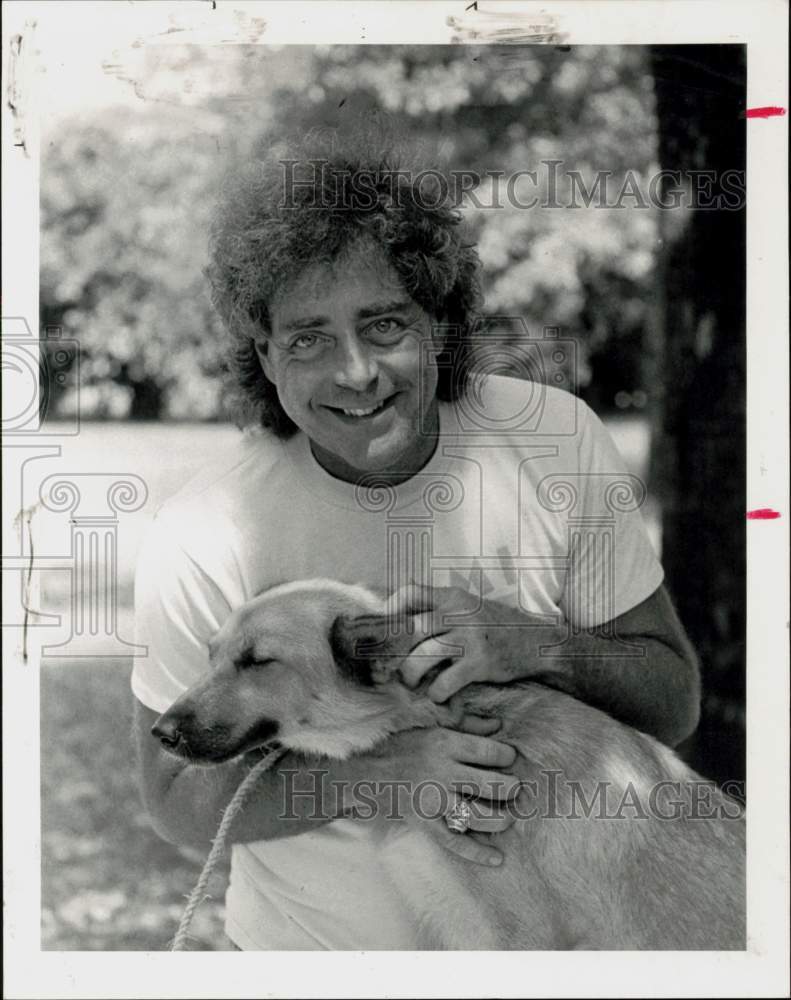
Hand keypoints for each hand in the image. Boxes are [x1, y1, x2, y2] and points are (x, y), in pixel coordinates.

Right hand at [374, 716, 520, 865]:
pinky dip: (477, 852)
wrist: (365, 773)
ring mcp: (432, 800)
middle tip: (517, 790)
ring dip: (500, 819)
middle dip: (510, 789)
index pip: (487, 752)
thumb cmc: (400, 745)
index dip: (506, 756)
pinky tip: (497, 858)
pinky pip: (454, 841)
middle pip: (488, 785)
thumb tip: (498, 726)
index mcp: (443, 743)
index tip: (511, 759)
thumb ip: (466, 726)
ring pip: (476, 815)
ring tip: (510, 817)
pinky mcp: (424, 821)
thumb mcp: (432, 727)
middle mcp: (440, 771)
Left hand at [391, 583, 557, 702]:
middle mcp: (459, 613)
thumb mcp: (470, 606)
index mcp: (453, 596)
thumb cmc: (498, 627)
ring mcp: (469, 637)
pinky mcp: (479, 662)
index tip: (385, 628)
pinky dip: (435, 692)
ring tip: (412, 682)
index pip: (412, 591)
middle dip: (395, 652)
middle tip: (391, 666)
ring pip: (422, 656)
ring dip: (410, 675)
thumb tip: (400, 610)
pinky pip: (444, 681)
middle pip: (411, 629)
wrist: (538, 643)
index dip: (392, 608)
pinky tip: (438, 694)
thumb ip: (441, 607)